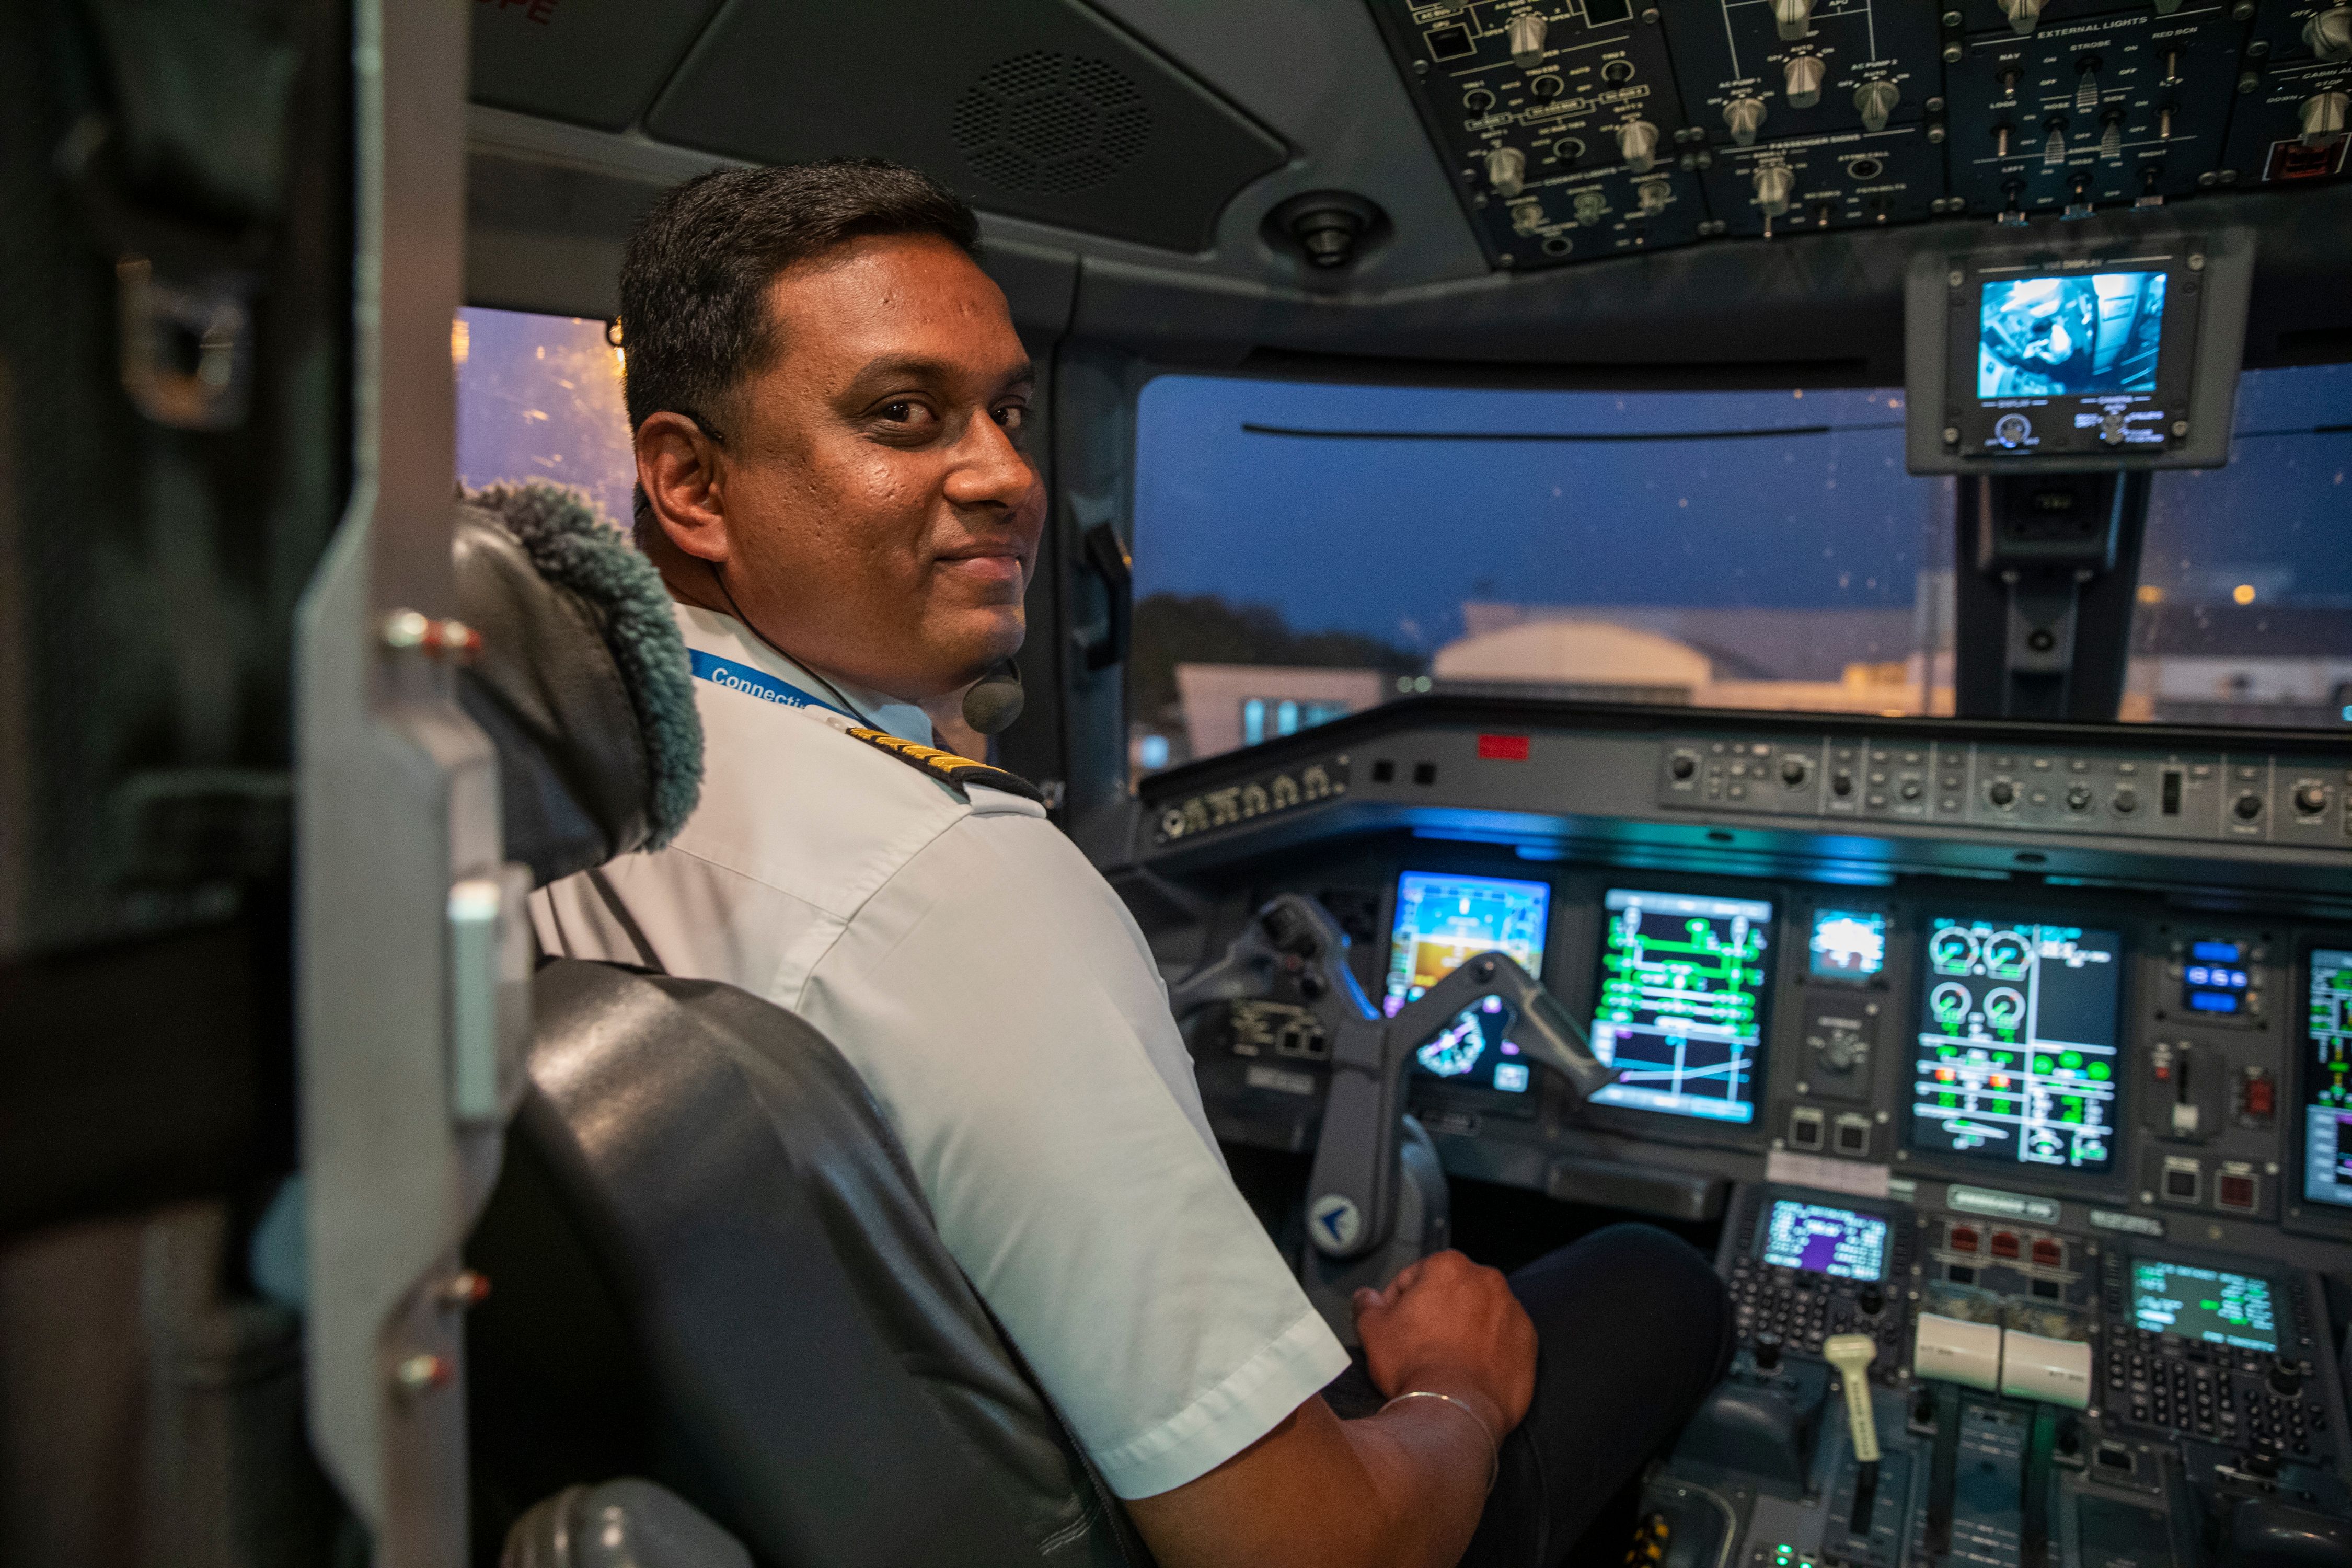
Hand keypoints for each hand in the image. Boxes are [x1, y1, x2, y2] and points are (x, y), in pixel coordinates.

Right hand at [1353, 1250, 1536, 1433]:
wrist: (1455, 1412)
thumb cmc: (1412, 1363)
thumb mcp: (1373, 1330)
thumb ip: (1367, 1304)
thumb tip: (1366, 1296)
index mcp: (1449, 1266)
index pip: (1413, 1278)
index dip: (1396, 1304)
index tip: (1392, 1330)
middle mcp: (1488, 1279)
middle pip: (1451, 1293)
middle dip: (1435, 1313)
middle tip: (1419, 1346)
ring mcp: (1513, 1311)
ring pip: (1480, 1314)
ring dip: (1464, 1329)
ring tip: (1447, 1361)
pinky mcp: (1529, 1343)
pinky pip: (1503, 1340)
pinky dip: (1489, 1350)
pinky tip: (1470, 1372)